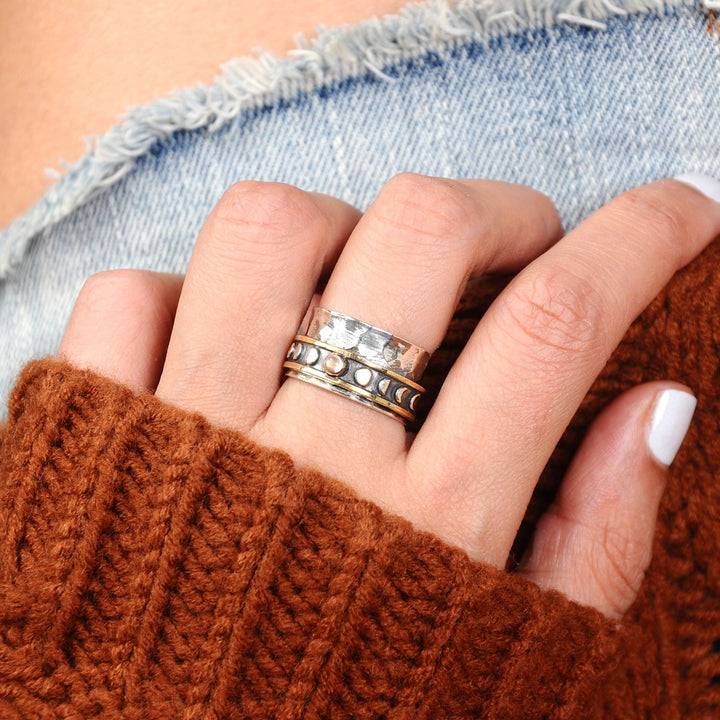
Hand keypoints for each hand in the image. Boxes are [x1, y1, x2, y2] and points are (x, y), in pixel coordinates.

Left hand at [58, 173, 719, 618]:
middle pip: (417, 237)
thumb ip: (596, 539)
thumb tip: (655, 407)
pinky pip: (129, 297)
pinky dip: (180, 291)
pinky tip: (217, 336)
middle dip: (491, 209)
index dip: (638, 241)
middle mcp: (307, 461)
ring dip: (334, 223)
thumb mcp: (509, 661)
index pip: (556, 328)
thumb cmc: (352, 718)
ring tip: (359, 271)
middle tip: (511, 238)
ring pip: (268, 230)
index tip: (678, 210)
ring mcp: (184, 435)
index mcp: (428, 527)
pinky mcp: (91, 434)